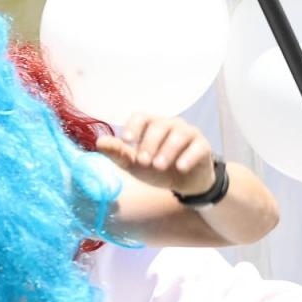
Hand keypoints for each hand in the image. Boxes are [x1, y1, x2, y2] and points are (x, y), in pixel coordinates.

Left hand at [96, 115, 216, 196]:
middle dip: (149, 143)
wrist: (184, 183)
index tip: (128, 141)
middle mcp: (170, 125)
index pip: (141, 117)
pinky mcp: (203, 146)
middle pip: (159, 125)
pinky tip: (180, 167)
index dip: (134, 126)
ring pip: (178, 134)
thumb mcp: (134, 164)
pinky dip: (188, 156)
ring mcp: (188, 134)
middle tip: (144, 161)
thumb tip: (99, 142)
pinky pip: (197, 147)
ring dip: (167, 150)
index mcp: (151, 126)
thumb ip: (117, 153)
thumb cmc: (157, 169)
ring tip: (159, 166)